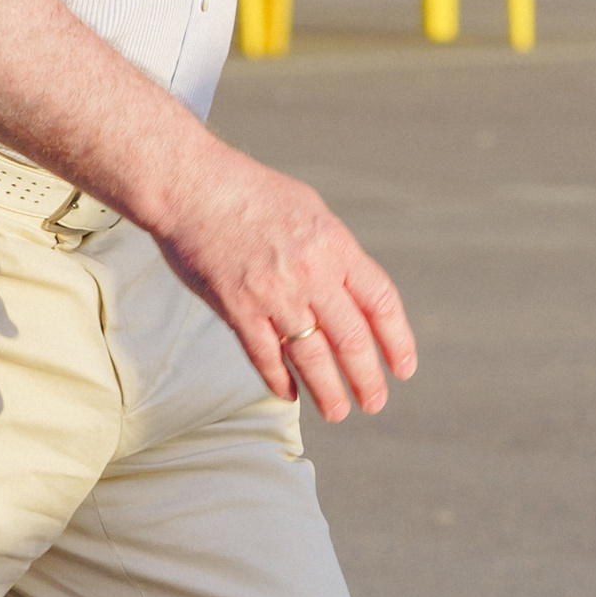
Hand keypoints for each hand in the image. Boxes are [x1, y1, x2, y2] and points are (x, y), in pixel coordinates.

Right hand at [139, 131, 416, 423]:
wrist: (191, 185)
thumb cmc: (250, 192)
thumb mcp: (309, 211)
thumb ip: (334, 253)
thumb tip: (353, 291)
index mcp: (336, 245)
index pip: (380, 302)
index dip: (397, 340)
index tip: (404, 368)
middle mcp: (312, 273)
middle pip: (351, 339)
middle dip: (366, 377)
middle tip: (374, 402)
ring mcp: (274, 294)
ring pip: (311, 356)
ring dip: (328, 390)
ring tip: (338, 412)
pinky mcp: (238, 309)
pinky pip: (266, 356)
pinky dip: (279, 379)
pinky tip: (289, 394)